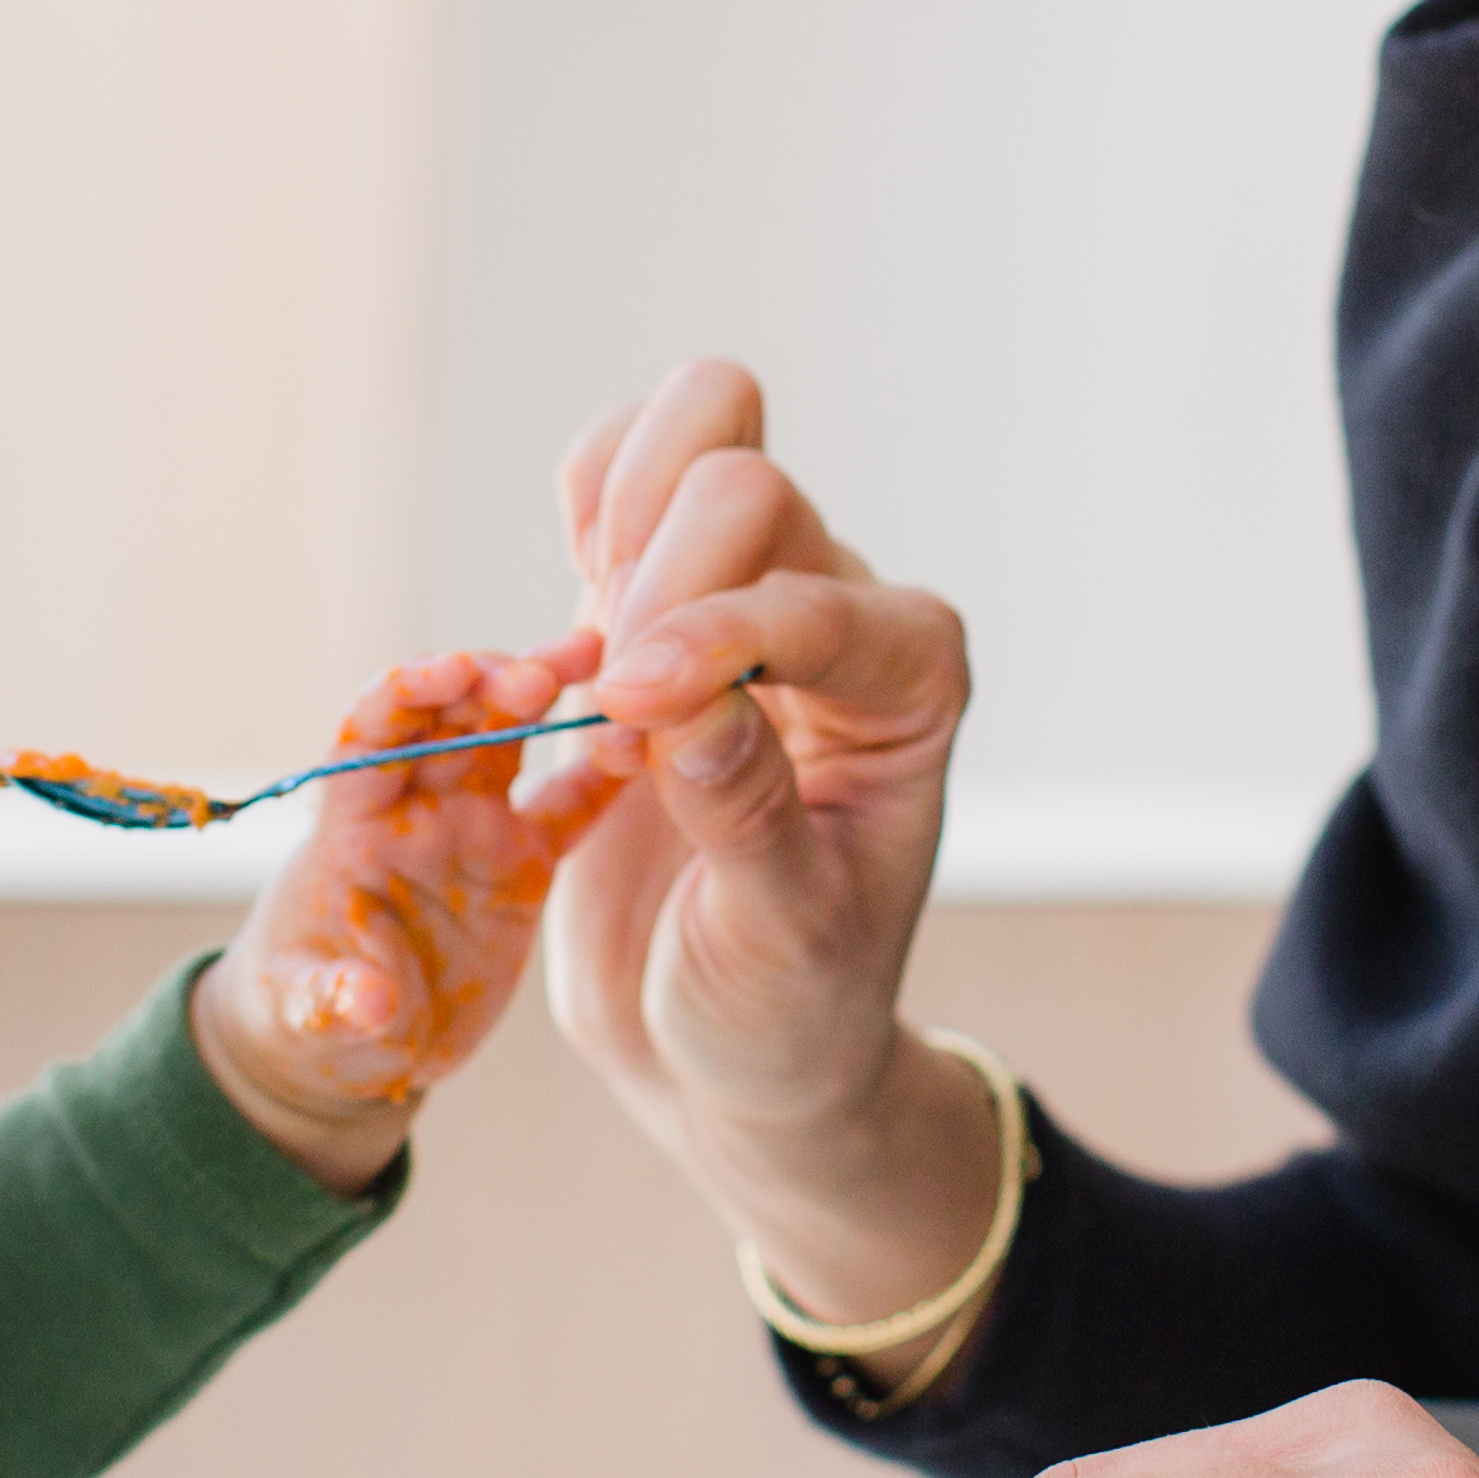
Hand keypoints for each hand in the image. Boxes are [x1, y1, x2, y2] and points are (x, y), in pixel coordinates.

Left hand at [192, 645, 624, 1190]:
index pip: (371, 737)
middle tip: (543, 672)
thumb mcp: (301, 1014)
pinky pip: (570, 809)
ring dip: (544, 690)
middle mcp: (415, 810)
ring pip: (509, 740)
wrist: (356, 1048)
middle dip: (490, 682)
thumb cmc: (308, 1018)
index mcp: (351, 827)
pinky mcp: (521, 865)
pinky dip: (604, 775)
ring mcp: (472, 829)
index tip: (453, 673)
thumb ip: (328, 999)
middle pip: (449, 720)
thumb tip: (368, 1000)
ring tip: (594, 656)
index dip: (406, 694)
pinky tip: (648, 740)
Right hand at [546, 362, 990, 1332]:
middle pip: (747, 484)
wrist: (732, 1047)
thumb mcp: (780, 943)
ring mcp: (749, 591)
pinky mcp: (654, 602)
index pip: (805, 597)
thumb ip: (744, 814)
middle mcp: (844, 613)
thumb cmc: (786, 1008)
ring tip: (592, 648)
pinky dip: (580, 507)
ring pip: (695, 430)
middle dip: (659, 575)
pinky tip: (569, 624)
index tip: (626, 718)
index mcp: (910, 684)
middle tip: (613, 705)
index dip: (708, 638)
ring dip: (618, 512)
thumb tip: (676, 695)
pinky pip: (617, 476)